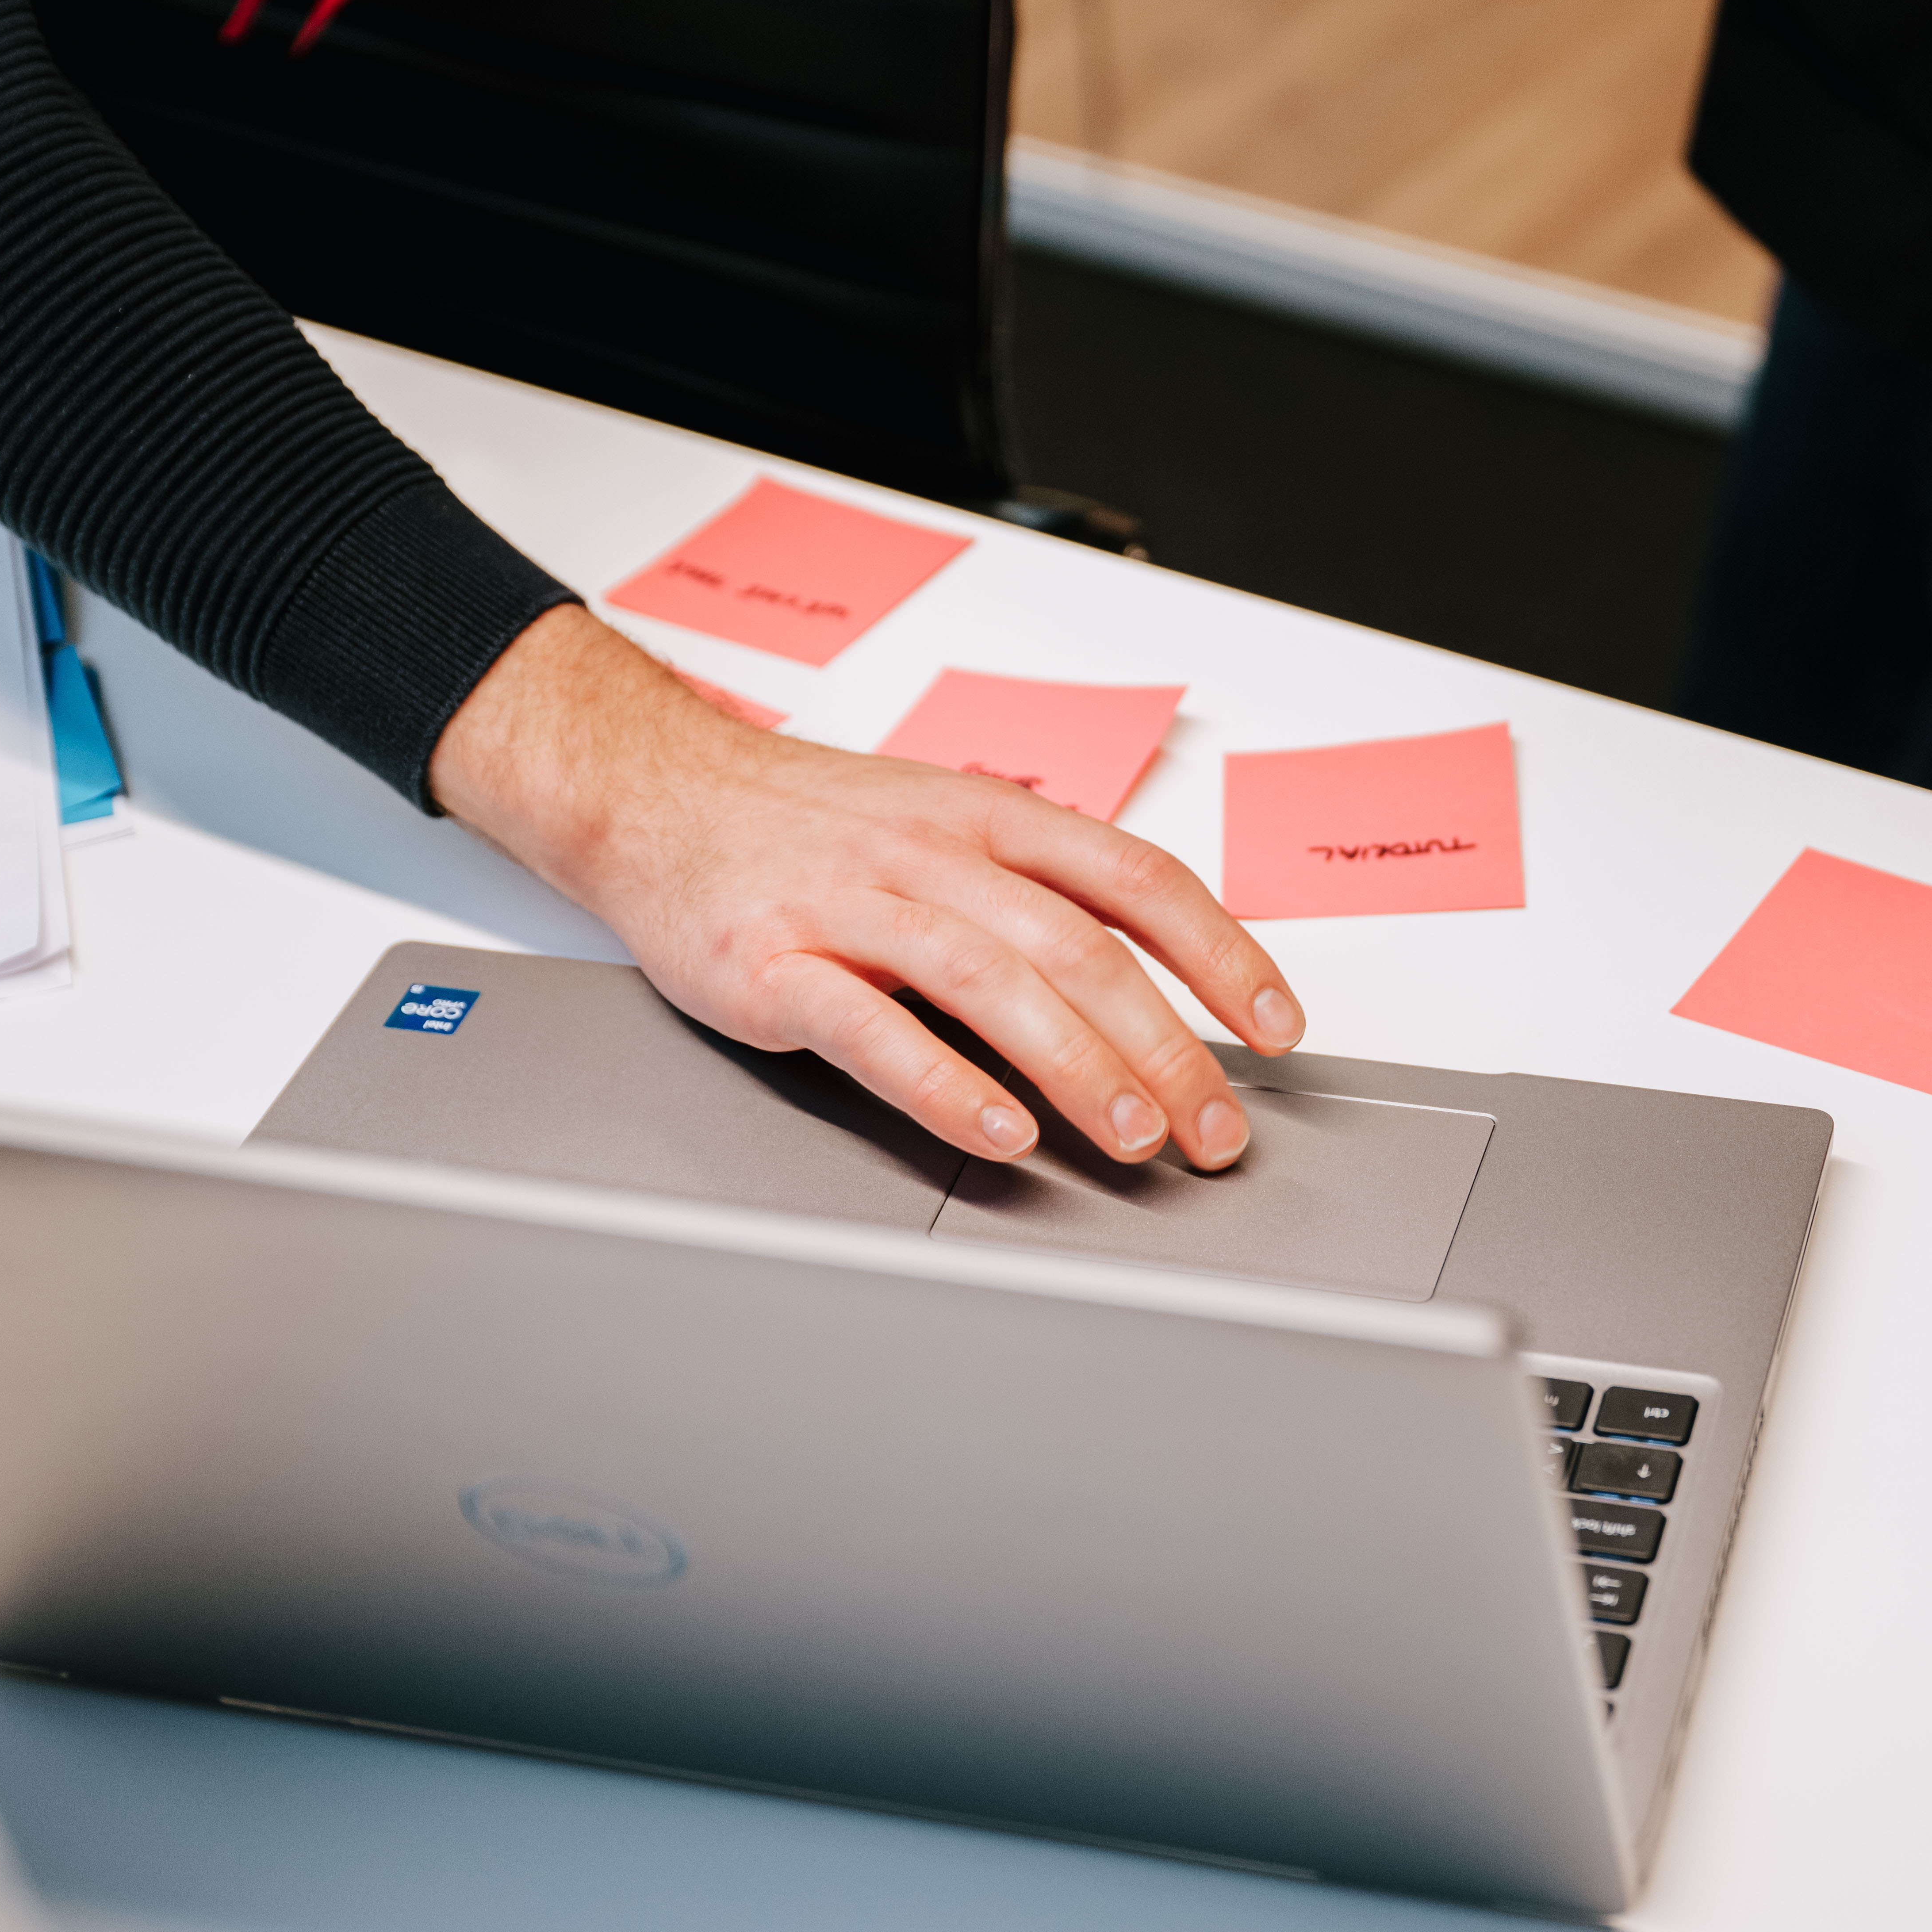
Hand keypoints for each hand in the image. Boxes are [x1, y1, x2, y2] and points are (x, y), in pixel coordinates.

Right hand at [428, 607, 1304, 1170]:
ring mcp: (851, 905)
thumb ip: (1035, 893)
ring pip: (991, 980)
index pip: (1138, 880)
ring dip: (1079, 1066)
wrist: (656, 792)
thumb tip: (1147, 987)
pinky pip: (872, 1027)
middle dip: (1166, 1045)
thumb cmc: (812, 824)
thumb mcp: (943, 825)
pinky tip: (1000, 1132)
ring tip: (1135, 1139)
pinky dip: (945, 1084)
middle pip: (1079, 947)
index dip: (1221, 955)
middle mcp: (931, 852)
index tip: (1275, 1027)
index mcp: (989, 817)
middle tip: (1213, 1128)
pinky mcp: (773, 962)